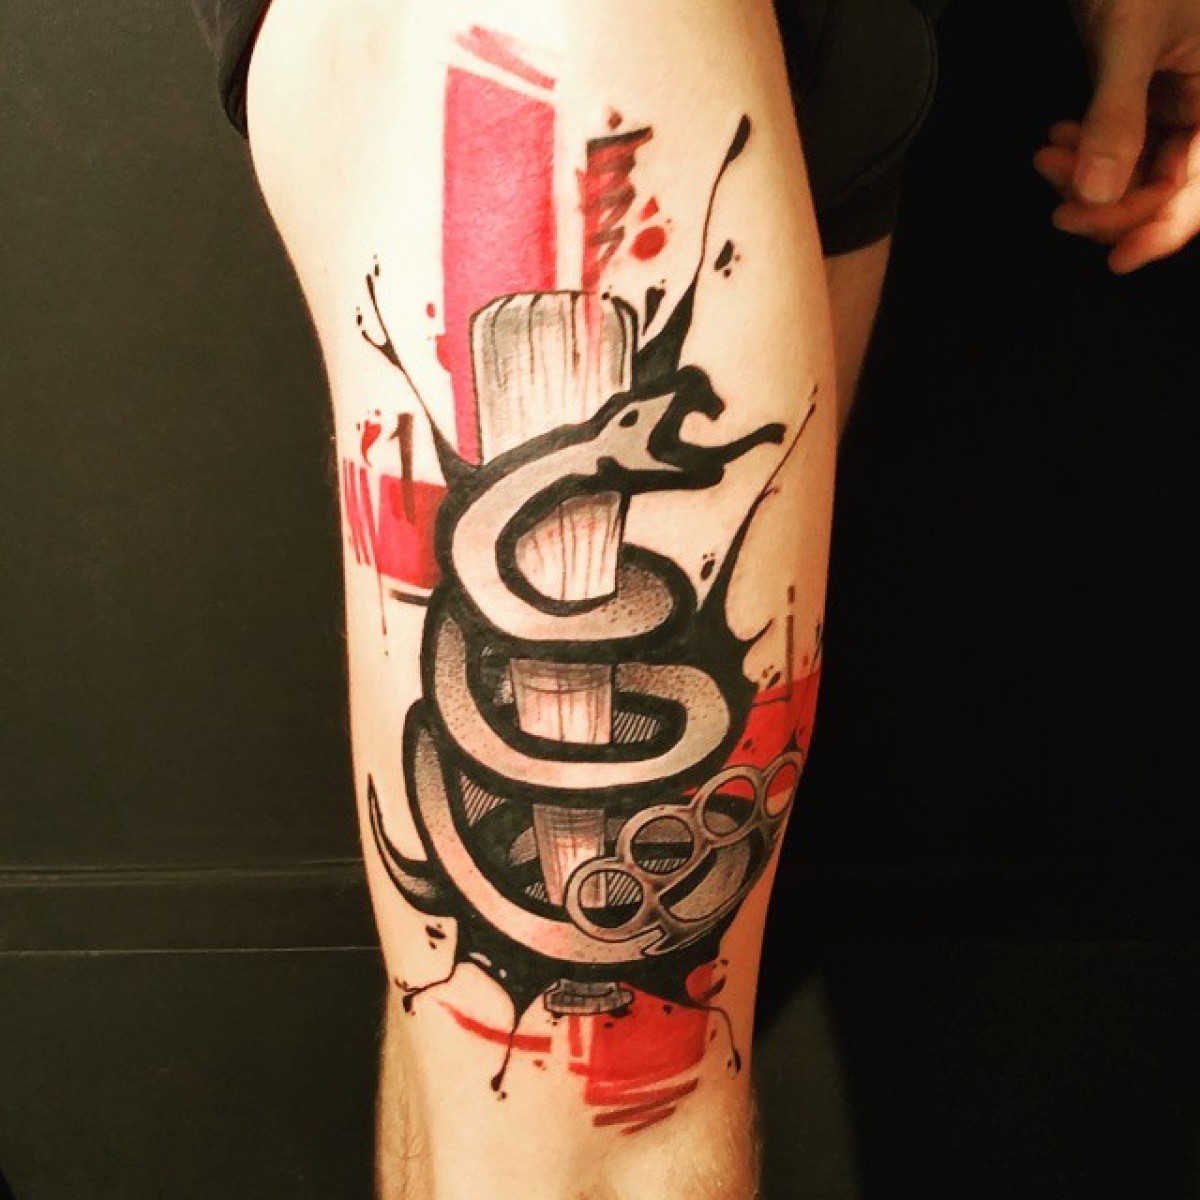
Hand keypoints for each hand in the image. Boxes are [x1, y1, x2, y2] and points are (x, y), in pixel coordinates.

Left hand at [1033, 0, 1199, 272]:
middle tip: (1059, 209)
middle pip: (1164, 190)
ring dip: (1087, 181)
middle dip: (1108, 206)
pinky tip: (1057, 142)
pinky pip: (1115, 149)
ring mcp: (1175, 103)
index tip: (1117, 260)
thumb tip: (1096, 194)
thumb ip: (1116, 116)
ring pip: (1133, 174)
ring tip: (1048, 158)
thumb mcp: (1130, 36)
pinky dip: (1083, 155)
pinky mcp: (1141, 97)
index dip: (1163, 229)